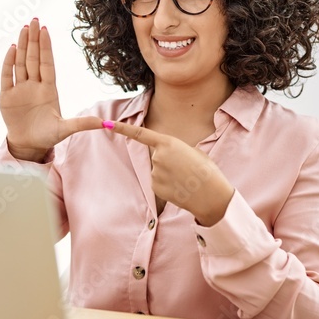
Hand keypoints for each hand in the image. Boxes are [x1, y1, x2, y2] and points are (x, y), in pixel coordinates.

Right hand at [0, 18, 100, 160]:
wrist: (29, 145)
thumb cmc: (48, 136)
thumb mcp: (65, 130)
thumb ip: (82, 124)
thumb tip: (105, 123)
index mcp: (49, 89)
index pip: (47, 63)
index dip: (46, 47)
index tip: (46, 30)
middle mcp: (34, 85)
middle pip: (33, 58)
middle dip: (34, 40)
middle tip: (34, 20)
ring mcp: (20, 89)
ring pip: (20, 63)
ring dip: (22, 46)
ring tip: (24, 28)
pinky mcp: (6, 97)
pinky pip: (7, 76)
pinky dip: (8, 63)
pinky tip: (12, 48)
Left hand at [107, 121, 234, 226]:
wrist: (211, 194)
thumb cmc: (206, 171)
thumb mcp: (193, 152)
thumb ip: (176, 151)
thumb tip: (168, 158)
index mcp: (168, 143)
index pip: (140, 134)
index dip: (123, 128)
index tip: (108, 123)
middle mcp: (158, 157)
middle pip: (156, 156)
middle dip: (168, 162)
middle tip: (186, 169)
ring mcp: (155, 173)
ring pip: (158, 171)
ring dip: (169, 175)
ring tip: (186, 179)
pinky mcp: (155, 187)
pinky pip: (158, 183)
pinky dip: (168, 186)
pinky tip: (180, 188)